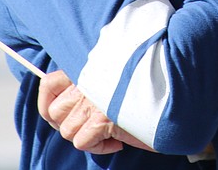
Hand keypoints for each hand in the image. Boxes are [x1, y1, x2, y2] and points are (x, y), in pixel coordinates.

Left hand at [37, 69, 153, 154]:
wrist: (171, 96)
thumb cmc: (146, 90)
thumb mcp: (112, 81)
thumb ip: (90, 86)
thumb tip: (68, 109)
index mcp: (87, 69)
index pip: (48, 83)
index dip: (46, 103)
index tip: (57, 115)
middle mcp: (86, 82)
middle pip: (55, 113)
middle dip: (70, 125)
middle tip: (90, 128)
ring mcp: (92, 100)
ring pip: (67, 131)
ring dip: (87, 137)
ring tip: (108, 132)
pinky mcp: (102, 119)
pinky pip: (83, 142)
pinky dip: (98, 147)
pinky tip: (116, 140)